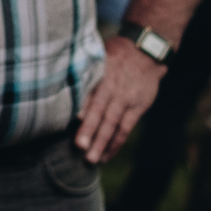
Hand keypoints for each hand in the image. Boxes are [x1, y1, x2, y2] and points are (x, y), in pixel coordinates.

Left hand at [74, 34, 164, 163]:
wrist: (146, 51)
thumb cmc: (114, 54)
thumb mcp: (99, 56)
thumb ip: (85, 74)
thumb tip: (64, 92)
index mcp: (101, 73)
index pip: (90, 91)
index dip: (83, 105)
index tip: (74, 119)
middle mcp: (114, 87)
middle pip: (101, 110)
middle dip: (90, 129)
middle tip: (80, 147)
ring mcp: (127, 99)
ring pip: (113, 123)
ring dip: (102, 142)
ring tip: (91, 159)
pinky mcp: (138, 107)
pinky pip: (125, 128)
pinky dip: (116, 143)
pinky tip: (106, 155)